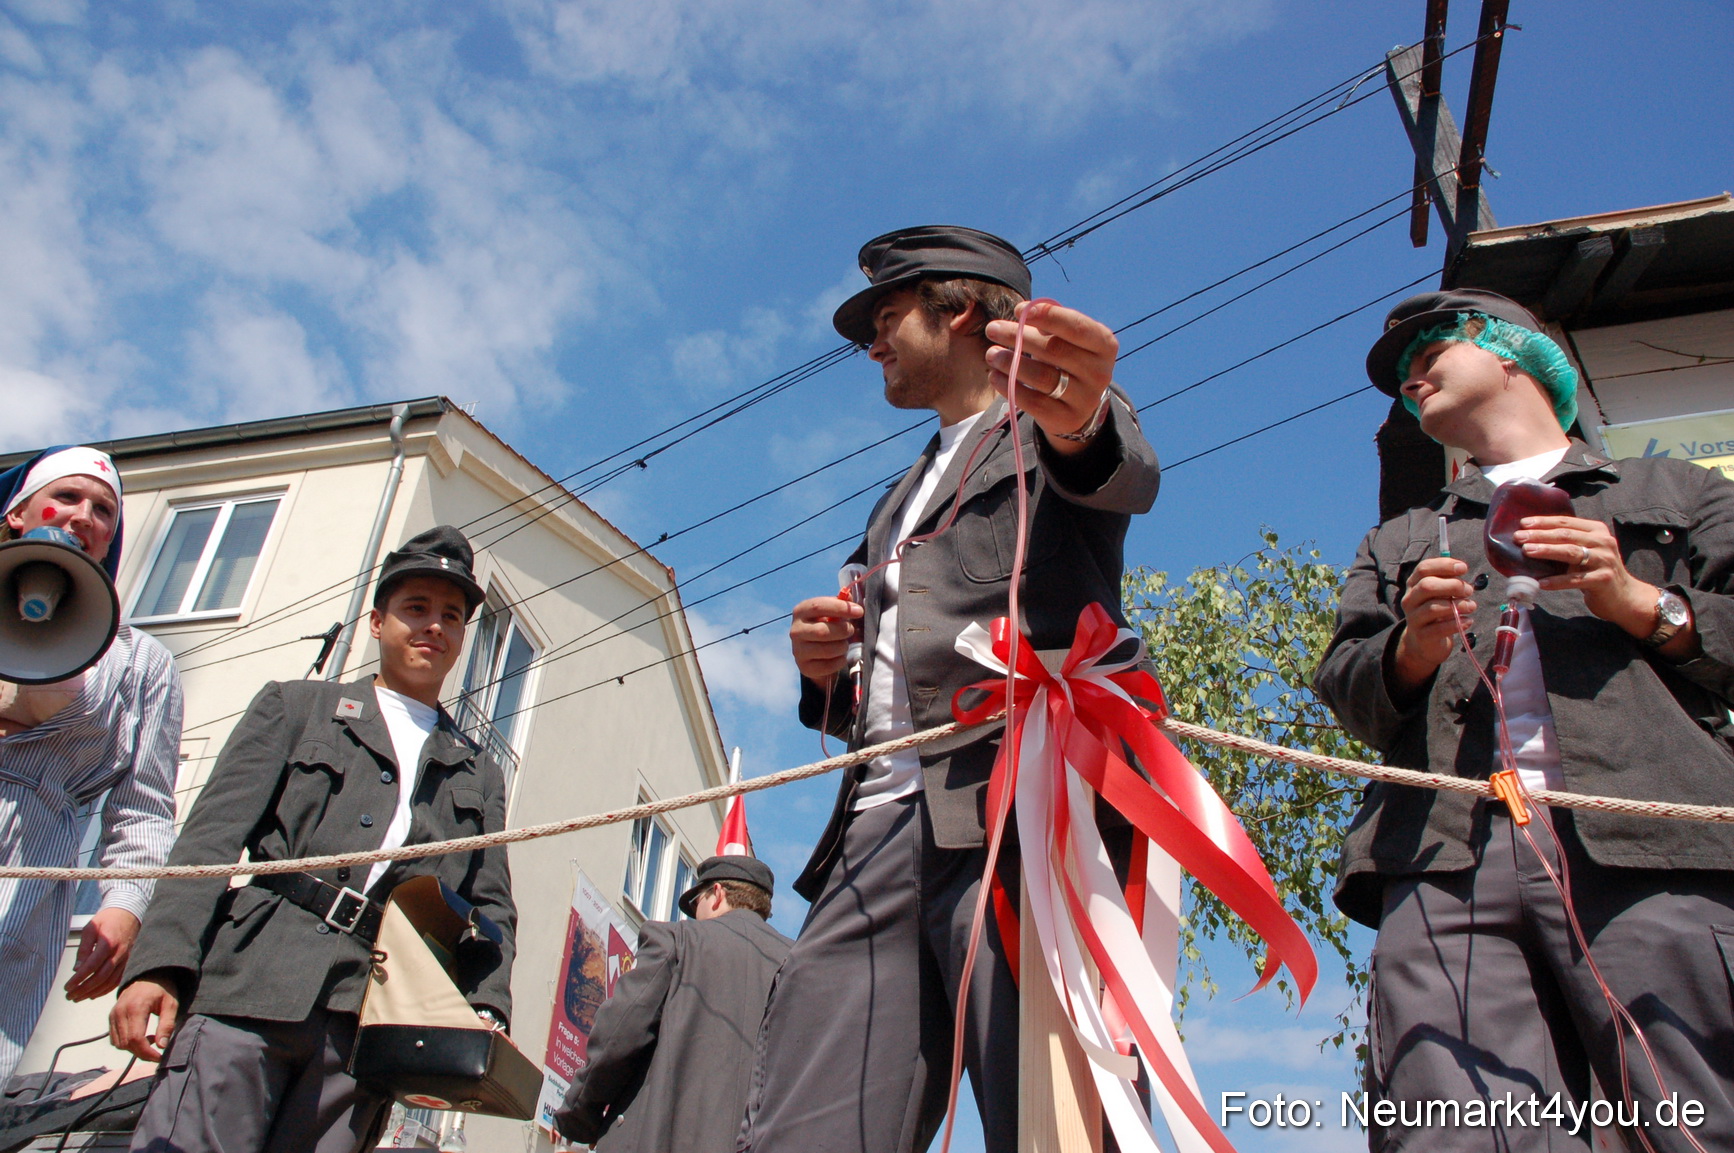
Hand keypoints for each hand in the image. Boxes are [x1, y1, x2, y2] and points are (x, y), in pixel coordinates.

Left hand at [66, 908, 139, 1001]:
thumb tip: (77, 969)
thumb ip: (83, 949)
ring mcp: (126, 959)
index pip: (91, 966)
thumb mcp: (90, 929)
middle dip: (83, 989)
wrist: (129, 913)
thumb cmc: (108, 919)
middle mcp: (119, 953)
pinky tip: (93, 994)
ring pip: (110, 981)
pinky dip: (105, 990)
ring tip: (78, 997)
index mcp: (108, 943)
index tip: (67, 987)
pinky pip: (118, 980)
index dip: (78, 979)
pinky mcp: (128, 962)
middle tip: (69, 996)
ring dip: (93, 992)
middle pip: (101, 977)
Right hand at [110, 975, 179, 1061]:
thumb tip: (162, 1046)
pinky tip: (141, 1036)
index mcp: (135, 1008)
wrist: (148, 975)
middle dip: (142, 1053)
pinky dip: (126, 1043)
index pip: (135, 1039)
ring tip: (151, 1039)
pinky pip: (114, 1038)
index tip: (159, 1057)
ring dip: (134, 1048)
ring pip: (118, 1044)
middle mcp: (120, 1012)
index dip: (146, 1052)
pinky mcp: (111, 1017)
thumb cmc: (163, 989)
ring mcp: (113, 1014)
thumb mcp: (171, 1004)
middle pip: (126, 1044)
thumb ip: (167, 1025)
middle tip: (158, 1050)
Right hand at [790, 596, 863, 682]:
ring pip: (827, 650)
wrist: (814, 651)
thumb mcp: (831, 611)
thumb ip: (841, 603)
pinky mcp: (804, 667)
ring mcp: (798, 650)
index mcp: (801, 611)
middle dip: (843, 631)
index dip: (841, 608)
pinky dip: (840, 661)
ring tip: (844, 643)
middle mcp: (796, 630)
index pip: (819, 606)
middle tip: (851, 630)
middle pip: (822, 631)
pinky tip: (839, 656)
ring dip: (842, 646)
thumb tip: (851, 598)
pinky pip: (828, 666)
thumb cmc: (825, 625)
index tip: (859, 611)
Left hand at [983, 300, 1118, 455]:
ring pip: (1042, 377)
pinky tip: (995, 376)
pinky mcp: (1067, 418)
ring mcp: (1086, 399)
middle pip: (1054, 350)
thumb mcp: (1068, 337)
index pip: (1076, 327)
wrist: (1078, 402)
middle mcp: (1100, 372)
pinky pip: (1033, 402)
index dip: (1048, 316)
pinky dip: (1010, 387)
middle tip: (993, 329)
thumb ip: (1050, 321)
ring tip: (991, 354)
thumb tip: (1023, 311)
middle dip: (1019, 337)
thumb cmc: (1067, 358)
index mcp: (1104, 345)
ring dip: (1011, 363)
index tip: (1018, 310)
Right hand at [1391, 557, 1476, 693]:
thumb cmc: (1437, 611)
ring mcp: (1413, 618)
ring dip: (1458, 605)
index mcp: (1414, 584)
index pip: (1424, 568)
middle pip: (1427, 586)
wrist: (1424, 642)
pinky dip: (1457, 623)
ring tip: (1472, 606)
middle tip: (1469, 591)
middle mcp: (1410, 599)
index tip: (1464, 568)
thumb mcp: (1439, 594)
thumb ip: (1448, 581)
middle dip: (1452, 586)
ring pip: (1433, 608)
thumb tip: (1461, 570)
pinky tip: (1469, 621)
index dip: (1444, 565)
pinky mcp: (1422, 635)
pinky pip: (1439, 628)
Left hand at [1513, 516, 1659, 636]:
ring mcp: (1605, 560)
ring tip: (1527, 551)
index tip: (1523, 524)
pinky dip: (1557, 581)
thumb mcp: (1585, 552)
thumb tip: (1530, 540)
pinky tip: (1541, 583)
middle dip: (1540, 535)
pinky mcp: (1603, 579)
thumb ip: (1567, 544)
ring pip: (1571, 552)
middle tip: (1519, 538)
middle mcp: (1603, 542)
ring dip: (1546, 551)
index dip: (1544, 522)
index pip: (1566, 523)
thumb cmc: (1596, 572)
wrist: (1624, 597)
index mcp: (1597, 531)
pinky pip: (1575, 579)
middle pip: (1566, 536)